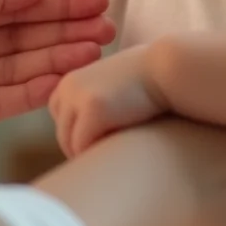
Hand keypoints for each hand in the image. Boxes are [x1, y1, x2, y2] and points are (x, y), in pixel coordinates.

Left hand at [49, 45, 166, 156]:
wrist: (166, 69)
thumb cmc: (147, 78)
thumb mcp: (110, 83)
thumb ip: (95, 99)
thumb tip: (90, 129)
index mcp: (70, 80)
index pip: (59, 116)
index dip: (76, 131)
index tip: (98, 139)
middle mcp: (68, 87)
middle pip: (62, 131)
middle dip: (80, 146)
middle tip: (104, 154)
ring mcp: (78, 98)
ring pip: (69, 142)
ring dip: (88, 153)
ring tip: (110, 156)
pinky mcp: (93, 112)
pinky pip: (82, 145)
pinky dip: (95, 154)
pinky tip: (114, 153)